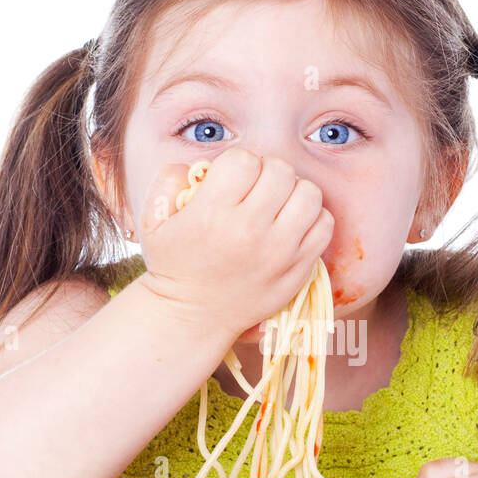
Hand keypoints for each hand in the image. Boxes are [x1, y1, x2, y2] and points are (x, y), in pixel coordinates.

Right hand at [137, 146, 334, 338]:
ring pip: (309, 193)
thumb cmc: (174, 264)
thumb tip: (200, 165)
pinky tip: (292, 224)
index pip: (244, 160)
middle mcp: (249, 230)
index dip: (237, 164)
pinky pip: (324, 224)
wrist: (193, 317)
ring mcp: (280, 251)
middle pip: (280, 171)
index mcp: (212, 214)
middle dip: (266, 173)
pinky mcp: (299, 268)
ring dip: (293, 192)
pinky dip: (312, 217)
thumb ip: (168, 180)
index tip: (230, 181)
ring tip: (277, 205)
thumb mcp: (153, 221)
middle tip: (255, 190)